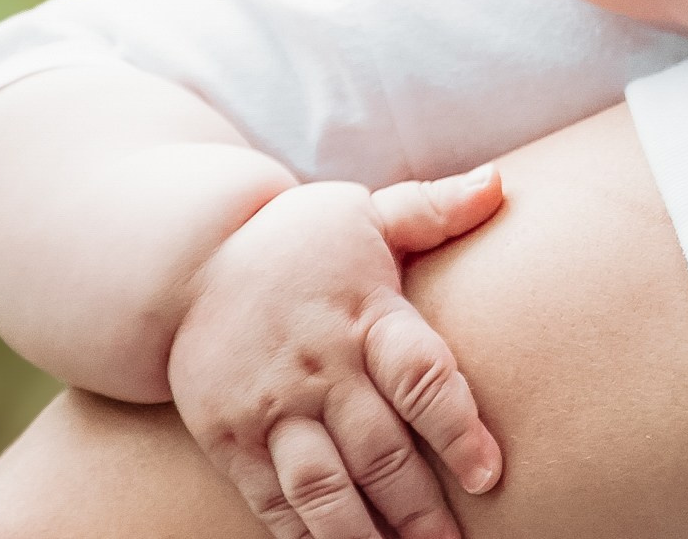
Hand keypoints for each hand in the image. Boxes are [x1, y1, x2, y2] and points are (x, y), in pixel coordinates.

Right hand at [168, 169, 506, 538]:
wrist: (188, 261)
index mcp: (365, 312)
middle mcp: (320, 367)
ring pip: (323, 490)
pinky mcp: (232, 440)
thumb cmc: (301, 241)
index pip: (420, 376)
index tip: (489, 474)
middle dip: (420, 509)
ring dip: (365, 538)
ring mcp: (272, 409)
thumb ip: (432, 209)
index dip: (456, 428)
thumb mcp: (365, 211)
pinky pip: (272, 503)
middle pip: (379, 451)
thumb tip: (499, 184)